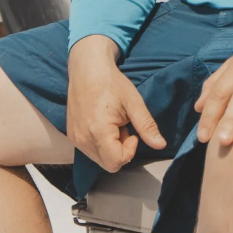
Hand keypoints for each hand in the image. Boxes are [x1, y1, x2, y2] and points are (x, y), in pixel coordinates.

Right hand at [66, 35, 165, 172]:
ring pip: (99, 159)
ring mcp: (75, 138)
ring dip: (110, 147)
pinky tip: (102, 123)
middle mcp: (82, 139)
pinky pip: (89, 150)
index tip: (131, 131)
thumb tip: (161, 145)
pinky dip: (100, 143)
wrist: (87, 68)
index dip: (129, 150)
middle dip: (120, 150)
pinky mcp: (71, 135)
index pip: (116, 162)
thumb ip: (146, 126)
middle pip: (108, 164)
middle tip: (123, 126)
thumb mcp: (134, 102)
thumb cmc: (112, 82)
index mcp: (98, 132)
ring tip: (112, 123)